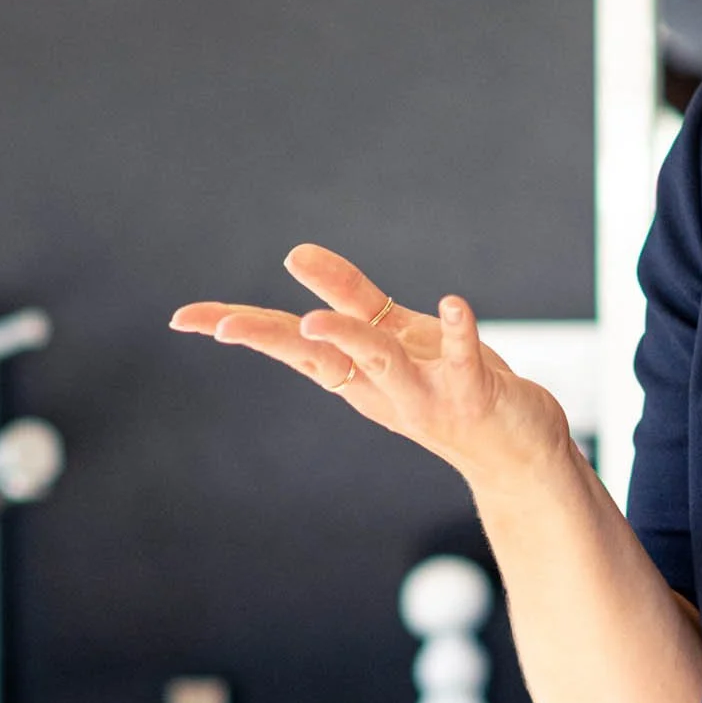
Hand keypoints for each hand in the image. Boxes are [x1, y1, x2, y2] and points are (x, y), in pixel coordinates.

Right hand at [170, 245, 571, 489]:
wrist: (516, 449)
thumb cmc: (448, 385)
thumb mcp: (394, 335)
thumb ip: (349, 294)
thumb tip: (294, 253)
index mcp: (354, 372)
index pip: (288, 344)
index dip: (240, 328)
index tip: (185, 318)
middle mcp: (379, 388)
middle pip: (316, 357)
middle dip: (270, 340)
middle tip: (223, 327)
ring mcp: (424, 394)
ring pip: (380, 361)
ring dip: (348, 340)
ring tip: (317, 321)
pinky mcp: (471, 392)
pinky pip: (462, 357)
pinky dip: (459, 331)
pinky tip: (456, 304)